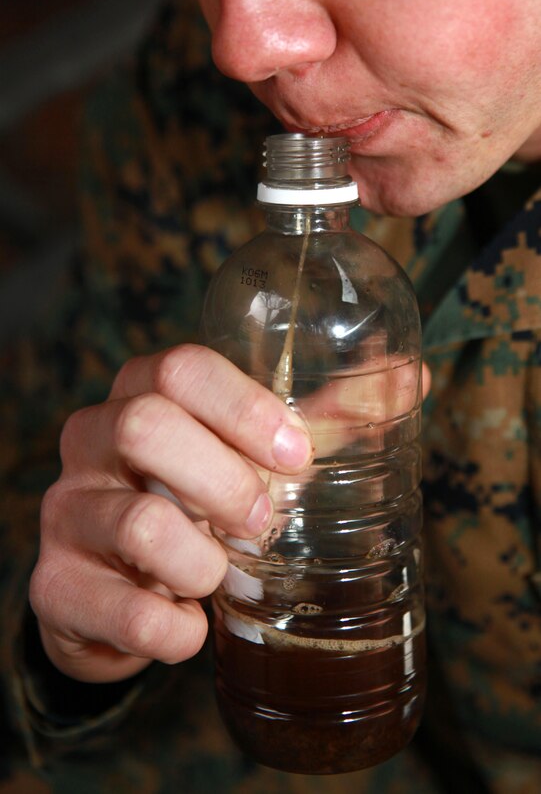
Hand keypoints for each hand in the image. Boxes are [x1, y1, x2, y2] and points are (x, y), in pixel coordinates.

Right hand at [30, 345, 313, 682]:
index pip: (180, 369)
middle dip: (226, 482)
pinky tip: (189, 625)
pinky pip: (126, 612)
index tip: (295, 454)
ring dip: (205, 563)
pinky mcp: (55, 585)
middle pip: (146, 426)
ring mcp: (66, 511)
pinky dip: (177, 630)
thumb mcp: (259, 455)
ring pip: (141, 524)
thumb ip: (327, 418)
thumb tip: (413, 376)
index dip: (243, 407)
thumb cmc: (202, 503)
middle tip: (264, 522)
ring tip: (218, 575)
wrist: (124, 591)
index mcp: (141, 394)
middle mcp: (91, 440)